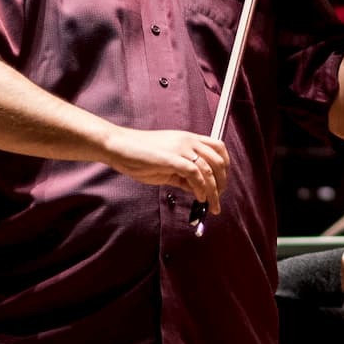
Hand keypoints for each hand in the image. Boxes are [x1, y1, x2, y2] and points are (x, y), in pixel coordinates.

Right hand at [105, 128, 228, 214]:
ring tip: (213, 204)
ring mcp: (181, 149)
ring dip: (214, 190)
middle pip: (219, 160)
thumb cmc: (139, 155)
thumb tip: (196, 188)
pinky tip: (200, 197)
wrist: (119, 146)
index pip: (218, 148)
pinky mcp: (172, 158)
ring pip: (209, 169)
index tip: (223, 182)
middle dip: (222, 181)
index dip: (225, 166)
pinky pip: (195, 174)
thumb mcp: (166, 165)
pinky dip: (201, 188)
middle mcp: (188, 141)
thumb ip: (182, 175)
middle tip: (219, 197)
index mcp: (188, 139)